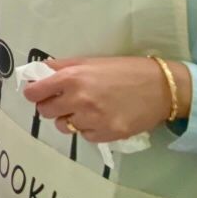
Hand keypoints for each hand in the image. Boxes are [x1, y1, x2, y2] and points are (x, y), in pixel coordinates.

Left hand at [22, 56, 192, 143]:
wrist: (162, 88)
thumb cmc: (126, 70)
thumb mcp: (92, 61)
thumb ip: (62, 67)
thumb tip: (39, 72)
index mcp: (72, 78)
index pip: (35, 93)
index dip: (34, 93)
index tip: (38, 92)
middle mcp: (79, 99)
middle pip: (45, 111)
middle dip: (50, 106)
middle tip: (63, 100)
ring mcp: (92, 120)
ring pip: (63, 126)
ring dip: (68, 119)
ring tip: (85, 109)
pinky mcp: (106, 135)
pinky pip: (83, 136)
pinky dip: (87, 128)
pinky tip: (100, 117)